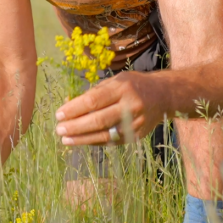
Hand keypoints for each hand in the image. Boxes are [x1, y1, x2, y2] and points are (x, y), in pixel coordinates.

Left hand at [54, 71, 168, 144]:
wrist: (164, 95)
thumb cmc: (132, 85)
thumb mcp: (115, 81)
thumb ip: (94, 92)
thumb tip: (69, 104)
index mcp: (122, 88)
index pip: (93, 100)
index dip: (74, 109)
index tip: (59, 114)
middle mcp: (130, 105)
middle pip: (98, 120)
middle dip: (75, 126)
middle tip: (59, 129)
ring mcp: (136, 123)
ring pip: (105, 134)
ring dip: (82, 139)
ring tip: (65, 140)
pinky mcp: (138, 136)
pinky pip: (113, 141)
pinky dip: (95, 141)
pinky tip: (82, 141)